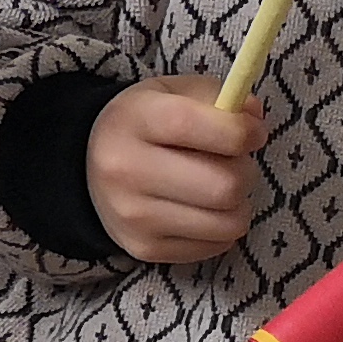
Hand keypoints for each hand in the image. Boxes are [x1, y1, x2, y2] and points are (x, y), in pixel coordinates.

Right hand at [88, 73, 265, 263]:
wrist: (87, 168)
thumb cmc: (145, 126)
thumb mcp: (174, 93)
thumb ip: (219, 97)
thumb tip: (254, 118)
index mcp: (134, 120)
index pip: (193, 125)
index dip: (240, 131)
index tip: (253, 133)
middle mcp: (127, 170)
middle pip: (223, 185)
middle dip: (245, 172)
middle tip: (233, 163)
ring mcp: (135, 216)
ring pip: (229, 222)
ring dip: (237, 204)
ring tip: (218, 187)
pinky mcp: (146, 248)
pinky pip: (219, 245)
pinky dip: (222, 227)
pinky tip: (203, 209)